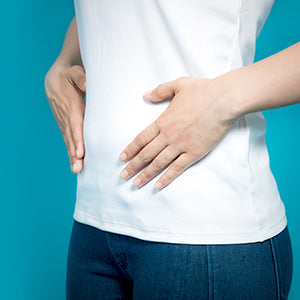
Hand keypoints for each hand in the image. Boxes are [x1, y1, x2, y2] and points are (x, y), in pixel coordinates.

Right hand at [44, 62, 85, 172]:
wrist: (56, 78)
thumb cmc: (69, 75)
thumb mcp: (75, 73)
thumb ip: (80, 77)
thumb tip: (86, 84)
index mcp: (71, 106)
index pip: (75, 125)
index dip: (77, 139)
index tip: (80, 152)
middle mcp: (66, 117)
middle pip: (71, 137)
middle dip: (74, 153)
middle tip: (78, 168)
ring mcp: (65, 122)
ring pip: (69, 141)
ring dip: (72, 155)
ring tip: (77, 169)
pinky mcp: (66, 125)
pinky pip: (68, 139)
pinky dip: (71, 151)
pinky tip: (75, 162)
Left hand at [119, 76, 238, 188]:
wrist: (224, 101)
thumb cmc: (202, 91)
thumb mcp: (178, 85)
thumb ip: (160, 91)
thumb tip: (146, 95)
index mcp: (163, 121)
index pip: (141, 139)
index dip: (130, 149)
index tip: (122, 158)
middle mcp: (168, 136)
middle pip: (146, 154)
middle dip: (133, 166)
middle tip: (123, 175)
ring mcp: (181, 146)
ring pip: (159, 164)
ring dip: (146, 175)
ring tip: (136, 184)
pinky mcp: (194, 153)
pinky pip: (178, 168)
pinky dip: (167, 178)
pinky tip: (158, 186)